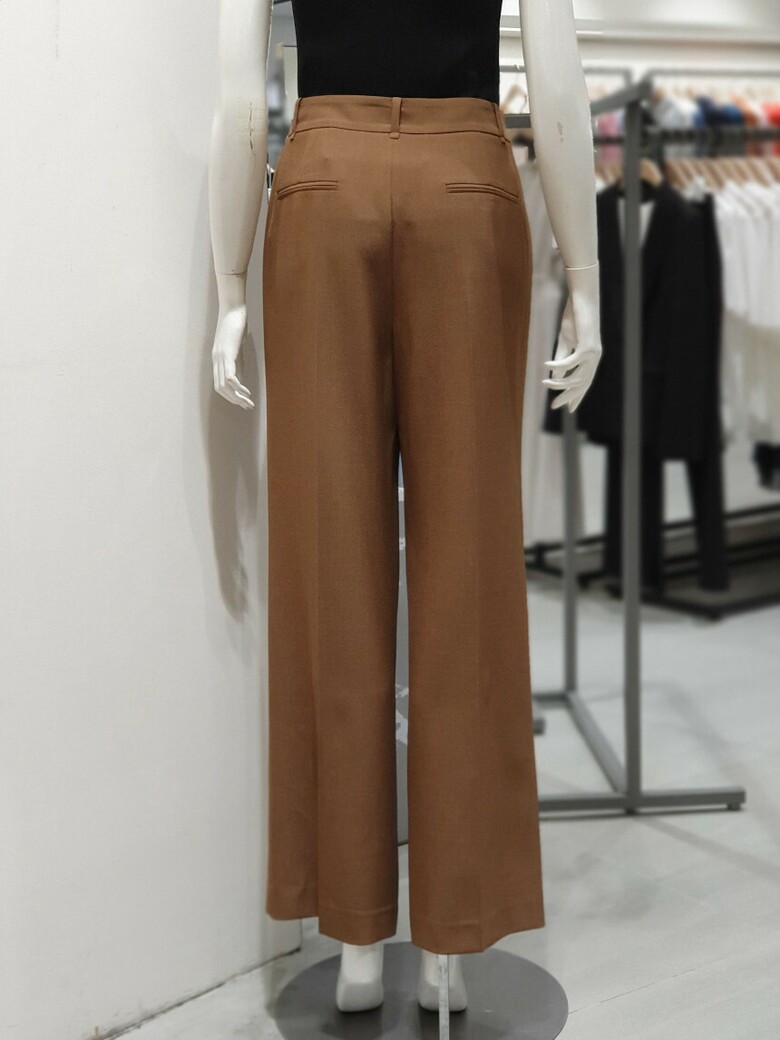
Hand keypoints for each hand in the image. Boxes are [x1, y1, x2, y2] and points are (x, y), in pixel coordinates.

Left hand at [212, 304, 253, 408]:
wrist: (233, 308)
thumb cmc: (236, 324)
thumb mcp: (237, 346)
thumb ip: (238, 361)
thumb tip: (241, 376)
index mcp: (218, 359)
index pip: (220, 385)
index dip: (230, 396)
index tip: (243, 402)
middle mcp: (216, 360)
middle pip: (220, 389)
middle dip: (234, 400)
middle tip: (248, 407)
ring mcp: (220, 357)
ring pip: (224, 385)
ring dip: (237, 397)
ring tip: (248, 402)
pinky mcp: (227, 353)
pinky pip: (229, 376)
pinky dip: (237, 386)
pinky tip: (246, 391)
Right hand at [542, 290, 601, 412]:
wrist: (583, 299)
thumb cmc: (575, 317)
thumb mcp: (566, 341)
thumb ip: (562, 359)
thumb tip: (556, 377)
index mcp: (591, 358)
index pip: (585, 383)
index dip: (577, 396)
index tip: (569, 409)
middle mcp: (595, 358)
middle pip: (581, 384)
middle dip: (567, 397)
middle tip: (554, 406)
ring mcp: (592, 353)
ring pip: (576, 377)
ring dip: (559, 382)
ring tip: (544, 383)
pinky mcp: (587, 346)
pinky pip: (570, 362)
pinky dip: (557, 365)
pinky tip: (546, 366)